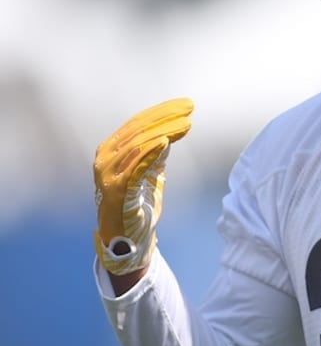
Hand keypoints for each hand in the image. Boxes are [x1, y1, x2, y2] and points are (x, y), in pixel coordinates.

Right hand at [93, 97, 193, 274]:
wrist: (126, 240)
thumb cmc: (137, 205)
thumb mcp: (149, 174)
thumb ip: (154, 156)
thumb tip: (166, 136)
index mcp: (112, 150)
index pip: (138, 124)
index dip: (162, 112)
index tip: (186, 105)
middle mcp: (106, 158)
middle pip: (139, 130)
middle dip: (166, 117)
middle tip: (190, 108)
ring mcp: (109, 174)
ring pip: (139, 145)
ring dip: (164, 130)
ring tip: (185, 123)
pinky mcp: (116, 190)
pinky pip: (135, 168)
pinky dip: (150, 153)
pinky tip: (165, 141)